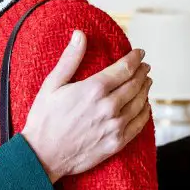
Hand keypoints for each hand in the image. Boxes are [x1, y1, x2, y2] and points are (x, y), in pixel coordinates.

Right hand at [22, 31, 152, 182]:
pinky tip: (145, 106)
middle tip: (145, 67)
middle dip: (142, 72)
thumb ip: (70, 58)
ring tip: (146, 82)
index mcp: (94, 88)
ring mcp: (115, 126)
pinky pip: (139, 124)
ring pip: (140, 102)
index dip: (135, 58)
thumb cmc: (44, 118)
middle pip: (136, 83)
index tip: (140, 53)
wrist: (42, 155)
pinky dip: (145, 112)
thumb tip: (80, 34)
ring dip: (145, 89)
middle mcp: (109, 106)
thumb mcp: (52, 84)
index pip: (125, 68)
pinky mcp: (117, 142)